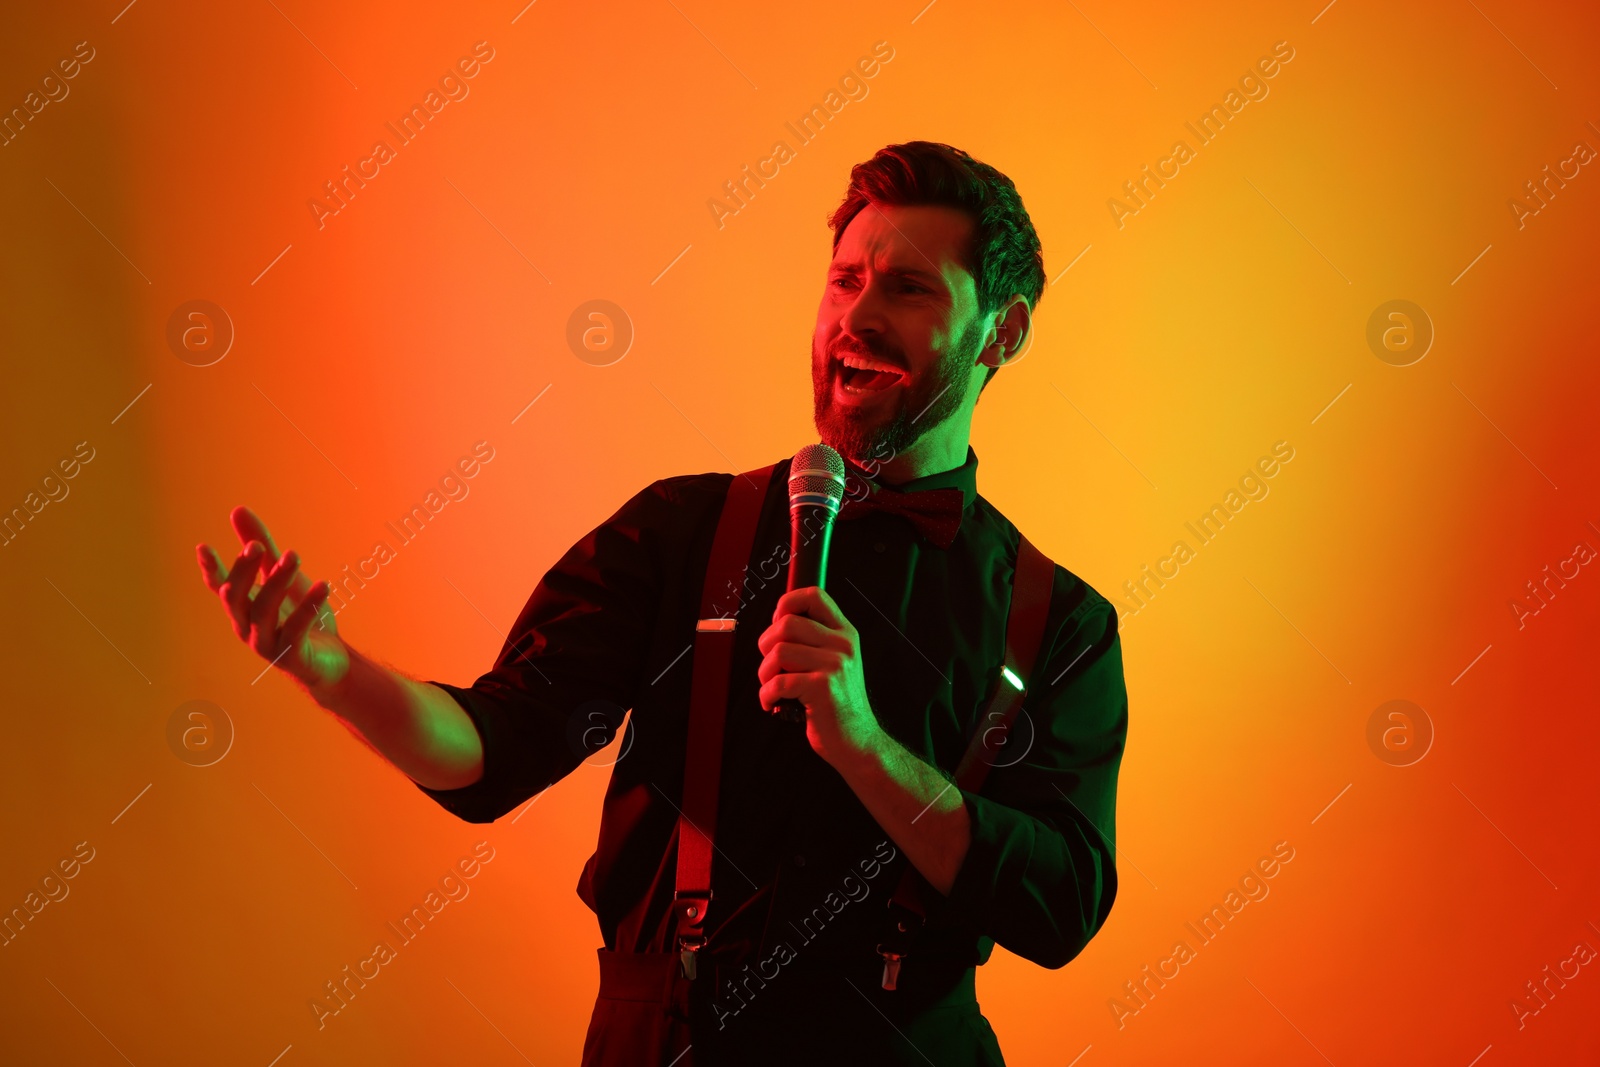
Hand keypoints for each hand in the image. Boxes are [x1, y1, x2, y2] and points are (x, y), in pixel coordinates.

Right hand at [196, 506, 346, 690]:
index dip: (210, 569)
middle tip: (256, 546)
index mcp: (243, 607)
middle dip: (244, 572)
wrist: (329, 661)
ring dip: (278, 582)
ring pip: (264, 612)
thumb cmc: (299, 616)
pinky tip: (324, 585)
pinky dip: (308, 608)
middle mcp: (247, 626)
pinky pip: (296, 630)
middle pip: (236, 598)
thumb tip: (237, 510)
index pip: (220, 586)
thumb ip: (262, 549)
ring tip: (295, 556)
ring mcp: (267, 643)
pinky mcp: (290, 656)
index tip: (203, 547)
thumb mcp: (282, 576)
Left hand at [756, 587, 883, 770]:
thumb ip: (815, 640)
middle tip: (772, 667)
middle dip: (766, 645)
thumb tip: (777, 621)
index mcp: (845, 633)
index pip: (813, 596)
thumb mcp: (836, 662)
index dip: (786, 604)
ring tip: (773, 687)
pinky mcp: (823, 689)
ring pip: (778, 652)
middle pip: (786, 624)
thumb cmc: (837, 703)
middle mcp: (842, 645)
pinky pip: (778, 682)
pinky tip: (773, 704)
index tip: (777, 626)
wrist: (858, 742)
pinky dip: (766, 695)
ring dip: (764, 673)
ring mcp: (834, 666)